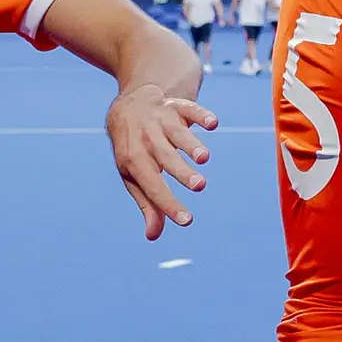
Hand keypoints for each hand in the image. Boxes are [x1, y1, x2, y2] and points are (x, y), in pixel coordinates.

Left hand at [106, 85, 215, 238]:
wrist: (128, 109)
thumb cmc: (134, 151)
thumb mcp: (134, 177)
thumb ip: (147, 204)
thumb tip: (153, 235)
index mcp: (134, 160)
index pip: (152, 186)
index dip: (168, 204)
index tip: (187, 220)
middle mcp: (147, 139)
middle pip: (165, 157)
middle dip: (182, 171)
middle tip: (199, 186)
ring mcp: (161, 120)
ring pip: (176, 133)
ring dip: (191, 144)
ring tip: (204, 158)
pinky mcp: (176, 106)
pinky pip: (188, 108)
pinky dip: (200, 114)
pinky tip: (212, 124)